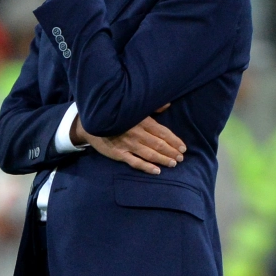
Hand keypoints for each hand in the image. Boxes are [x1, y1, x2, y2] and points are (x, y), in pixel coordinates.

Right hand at [72, 104, 186, 173]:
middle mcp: (137, 133)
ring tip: (174, 163)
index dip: (174, 140)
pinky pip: (135, 162)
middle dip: (172, 151)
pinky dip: (146, 167)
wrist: (92, 123)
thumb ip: (152, 108)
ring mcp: (128, 145)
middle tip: (182, 158)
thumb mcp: (134, 107)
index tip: (183, 147)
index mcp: (142, 121)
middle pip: (158, 144)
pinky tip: (157, 171)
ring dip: (163, 159)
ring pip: (149, 154)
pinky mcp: (119, 154)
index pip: (163, 132)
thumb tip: (168, 104)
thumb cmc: (116, 114)